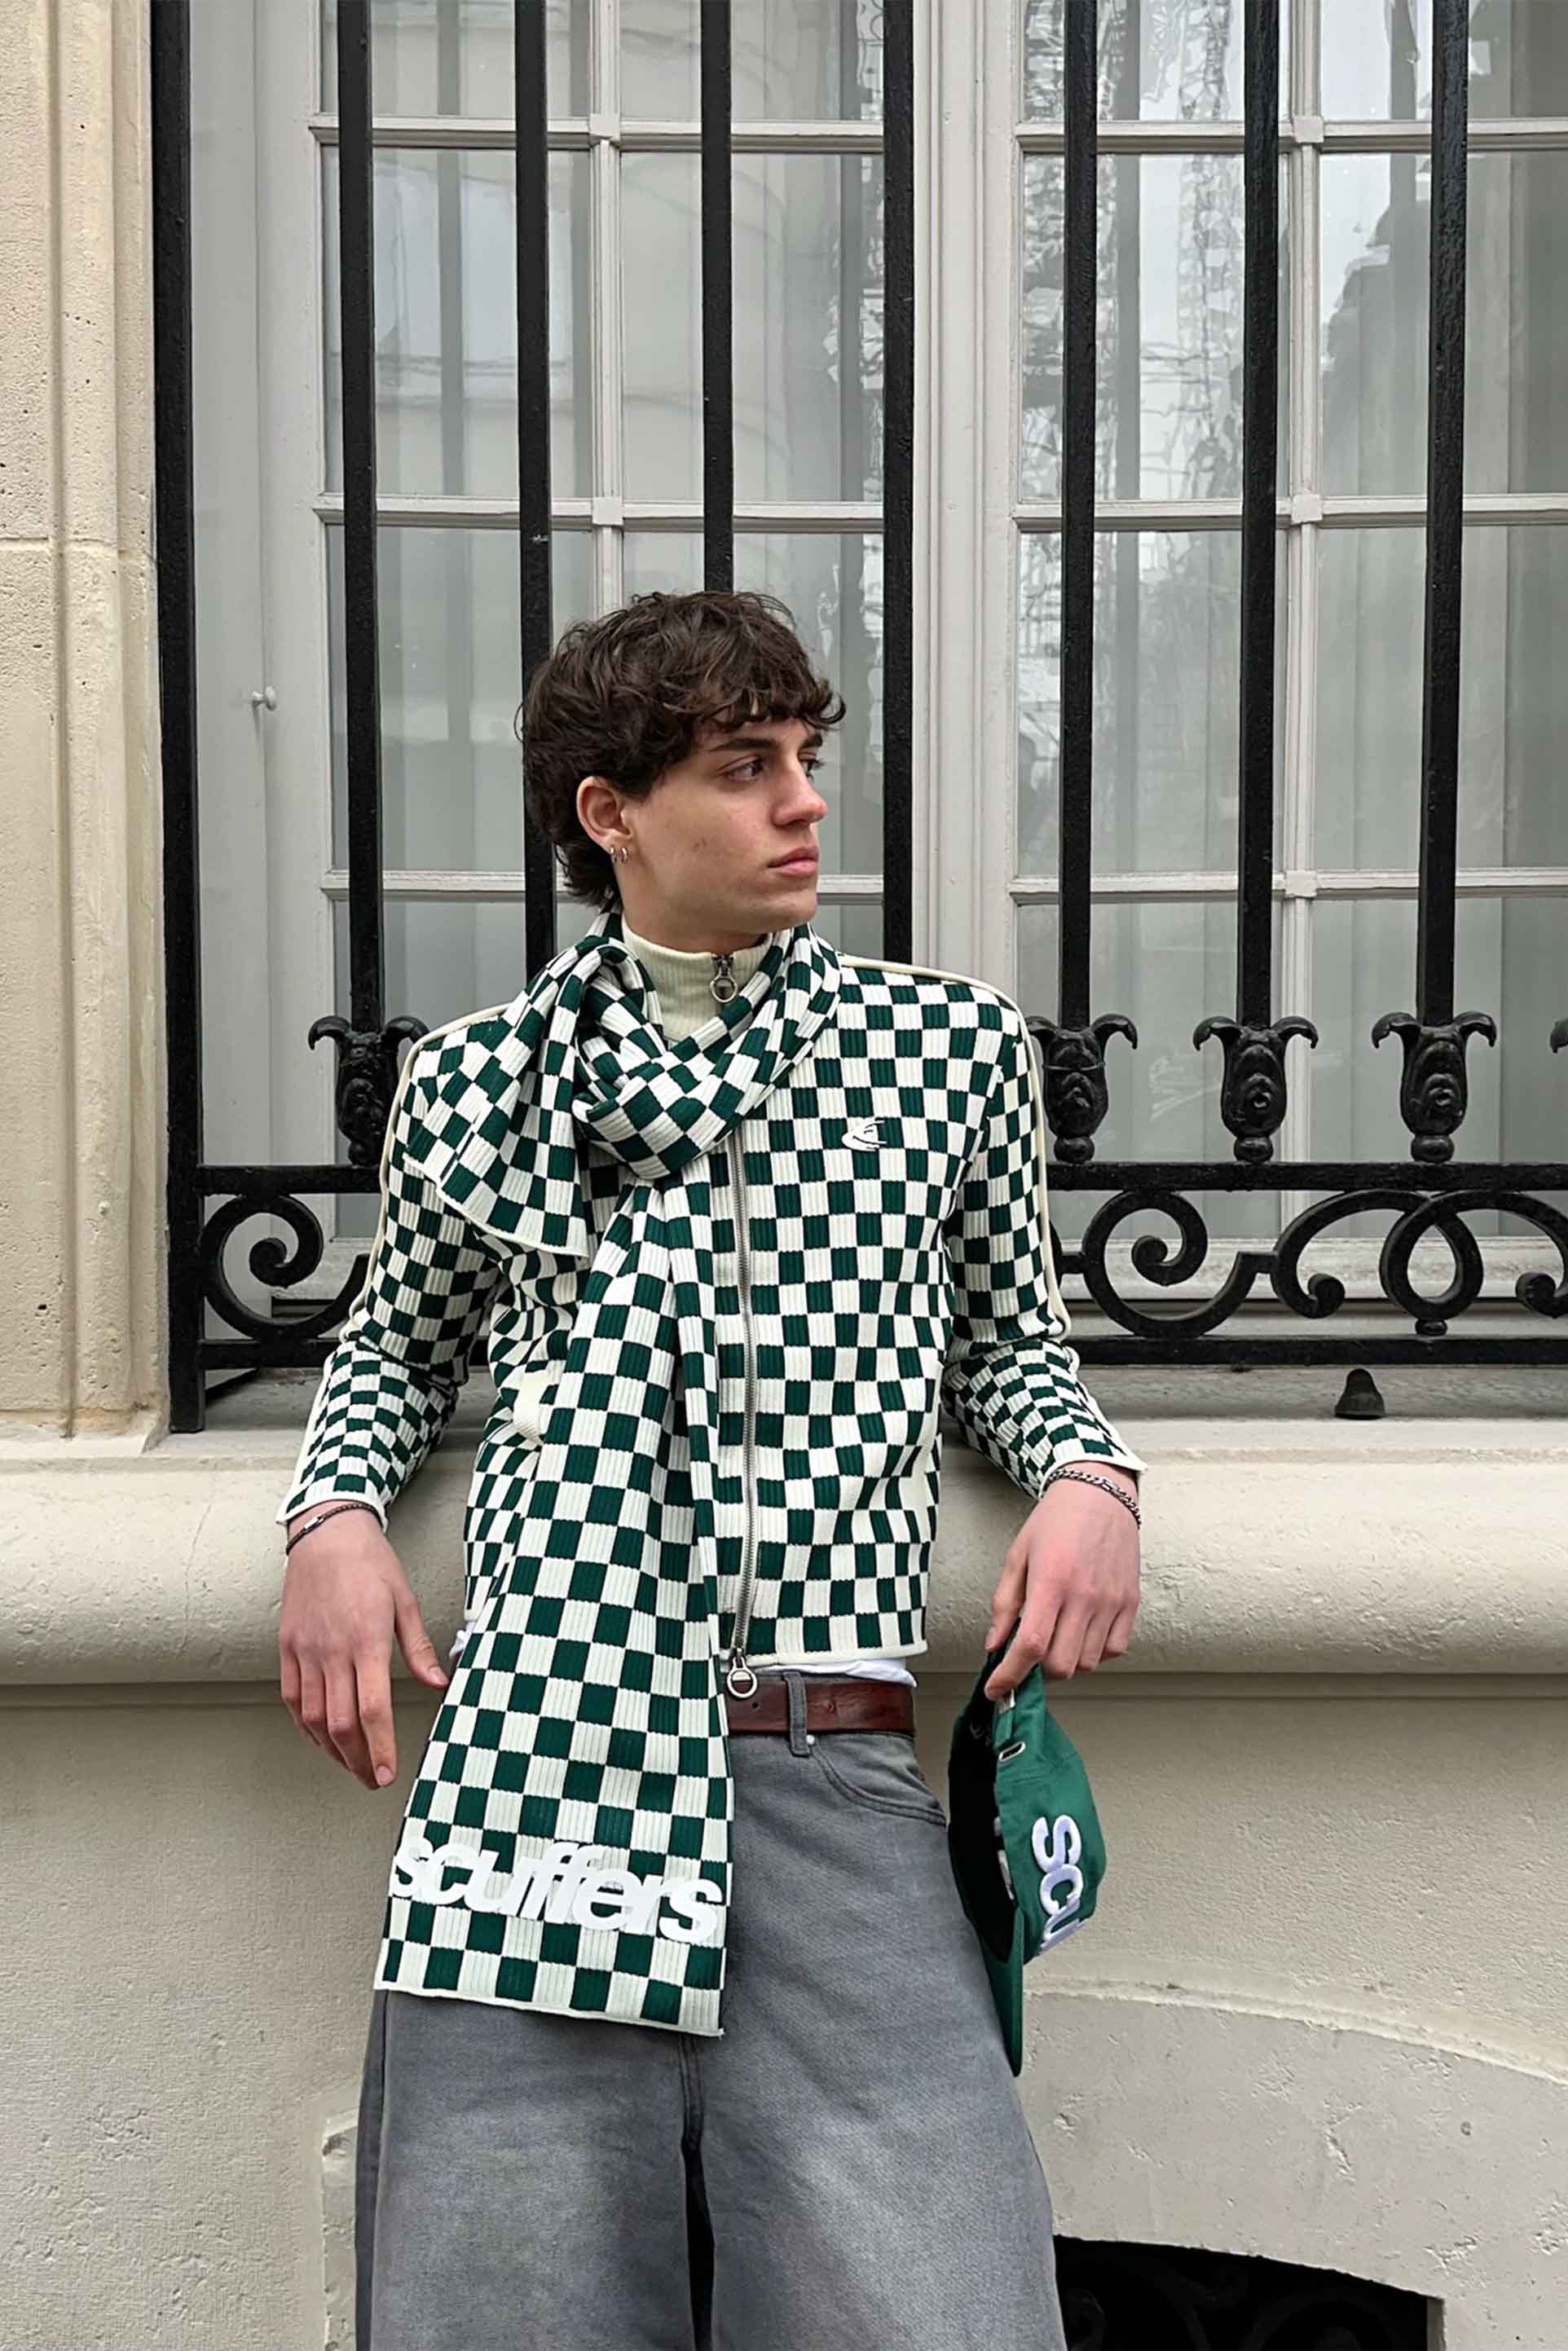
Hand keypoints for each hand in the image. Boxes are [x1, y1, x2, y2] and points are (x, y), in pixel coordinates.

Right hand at [278, 1509, 448, 1789]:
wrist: (325, 1533)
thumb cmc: (370, 1562)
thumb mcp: (405, 1599)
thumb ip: (419, 1647)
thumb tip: (440, 1683)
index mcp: (367, 1640)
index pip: (373, 1709)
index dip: (380, 1748)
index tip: (387, 1774)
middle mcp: (332, 1651)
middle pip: (340, 1723)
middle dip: (358, 1760)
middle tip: (373, 1779)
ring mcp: (305, 1651)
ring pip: (312, 1717)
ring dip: (332, 1750)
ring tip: (351, 1765)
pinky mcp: (287, 1647)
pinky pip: (291, 1698)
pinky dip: (305, 1726)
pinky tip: (320, 1738)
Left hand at [982, 1468, 1140, 1700]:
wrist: (1099, 1493)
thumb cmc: (1055, 1522)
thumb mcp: (1017, 1556)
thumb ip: (1004, 1604)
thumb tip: (994, 1645)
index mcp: (1051, 1582)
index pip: (1030, 1646)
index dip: (1009, 1676)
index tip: (997, 1690)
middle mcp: (1084, 1597)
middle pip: (1060, 1665)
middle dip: (1038, 1671)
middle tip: (1029, 1654)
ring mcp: (1111, 1602)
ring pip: (1087, 1663)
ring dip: (1067, 1660)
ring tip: (1057, 1636)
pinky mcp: (1131, 1603)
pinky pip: (1114, 1650)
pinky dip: (1095, 1652)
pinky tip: (1083, 1632)